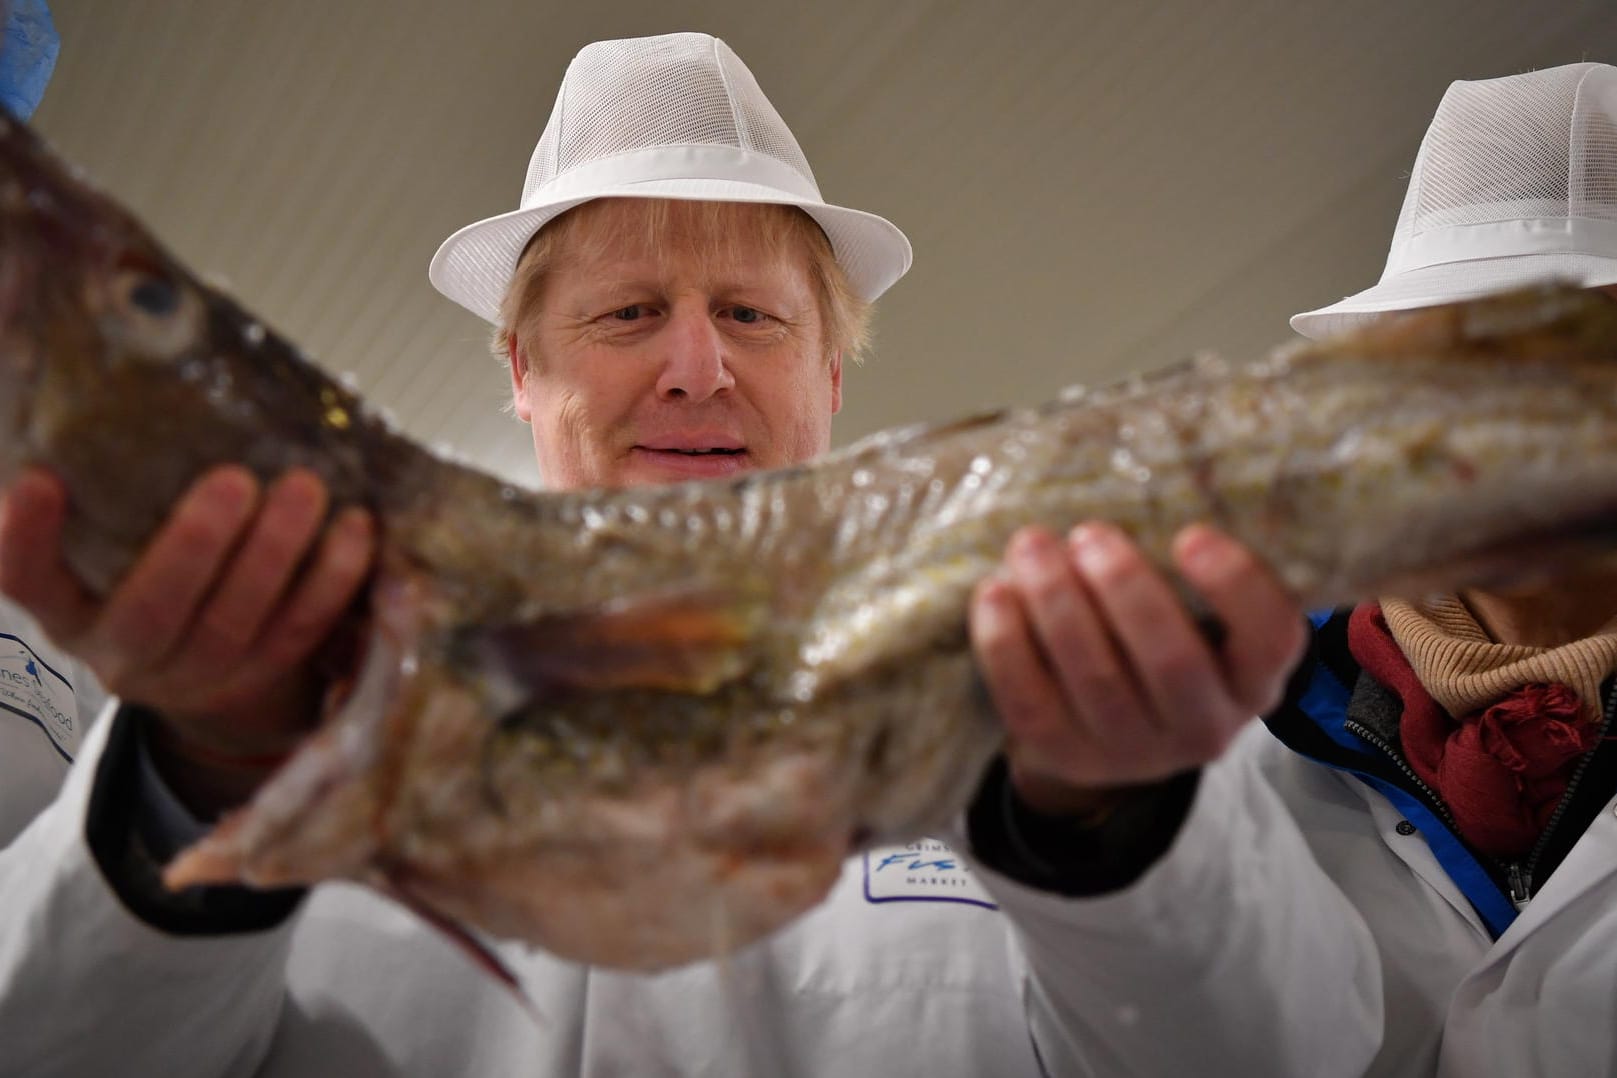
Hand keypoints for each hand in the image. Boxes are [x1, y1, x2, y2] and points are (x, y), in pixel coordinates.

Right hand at [0, 465, 375, 813]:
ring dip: (276, 555)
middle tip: (234, 478)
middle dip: (195, 545)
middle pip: (153, 611)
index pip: (27, 580)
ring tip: (306, 489)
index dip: (27, 538)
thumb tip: (86, 402)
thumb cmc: (143, 573)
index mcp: (67, 610)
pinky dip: (331, 582)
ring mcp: (195, 677)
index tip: (37, 479)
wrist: (195, 662)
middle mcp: (122, 655)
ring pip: (236, 624)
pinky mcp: (260, 678)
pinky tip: (356, 530)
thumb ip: (98, 496)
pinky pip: (300, 632)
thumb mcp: (105, 543)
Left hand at [968, 522, 1305, 816]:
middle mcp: (1203, 726)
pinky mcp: (1065, 756)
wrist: (1100, 732)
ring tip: (1031, 546)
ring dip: (1057, 603)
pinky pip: (1030, 702)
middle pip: (1171, 662)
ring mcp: (1132, 751)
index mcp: (1251, 679)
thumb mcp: (1192, 613)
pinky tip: (994, 594)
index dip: (1237, 587)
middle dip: (1124, 588)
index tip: (1191, 534)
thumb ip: (1183, 567)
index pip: (1272, 639)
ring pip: (1095, 678)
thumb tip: (1145, 464)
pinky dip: (1007, 644)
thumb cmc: (1151, 642)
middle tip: (1089, 533)